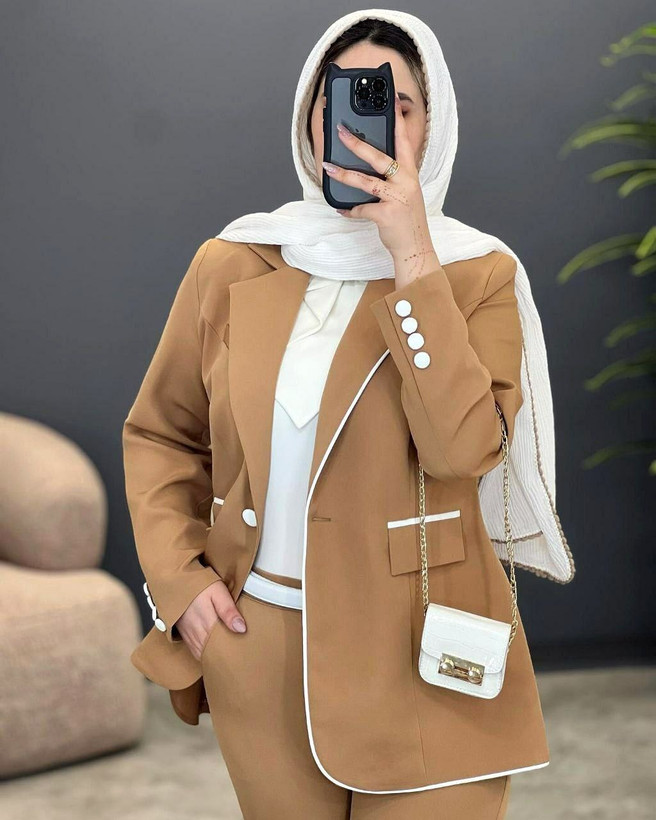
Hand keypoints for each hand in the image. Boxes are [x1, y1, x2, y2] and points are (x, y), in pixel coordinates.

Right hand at [175, 579, 246, 660]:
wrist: (175, 581)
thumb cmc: (198, 584)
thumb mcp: (218, 592)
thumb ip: (229, 610)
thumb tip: (241, 629)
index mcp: (207, 623)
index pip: (222, 645)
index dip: (232, 651)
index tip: (243, 653)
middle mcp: (196, 632)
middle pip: (212, 652)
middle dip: (224, 655)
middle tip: (237, 657)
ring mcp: (189, 634)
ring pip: (203, 653)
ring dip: (213, 656)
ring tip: (226, 656)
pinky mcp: (184, 633)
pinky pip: (195, 650)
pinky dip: (203, 654)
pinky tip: (211, 652)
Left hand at [322, 92, 440, 282]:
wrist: (416, 247)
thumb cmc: (408, 220)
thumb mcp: (405, 194)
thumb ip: (391, 179)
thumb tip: (366, 168)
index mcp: (409, 174)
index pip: (403, 141)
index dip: (397, 121)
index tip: (390, 101)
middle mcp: (405, 182)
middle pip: (379, 157)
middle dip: (357, 143)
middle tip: (341, 131)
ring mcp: (397, 198)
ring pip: (366, 181)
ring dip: (344, 174)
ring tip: (328, 167)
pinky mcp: (386, 215)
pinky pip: (362, 209)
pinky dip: (351, 210)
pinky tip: (343, 210)